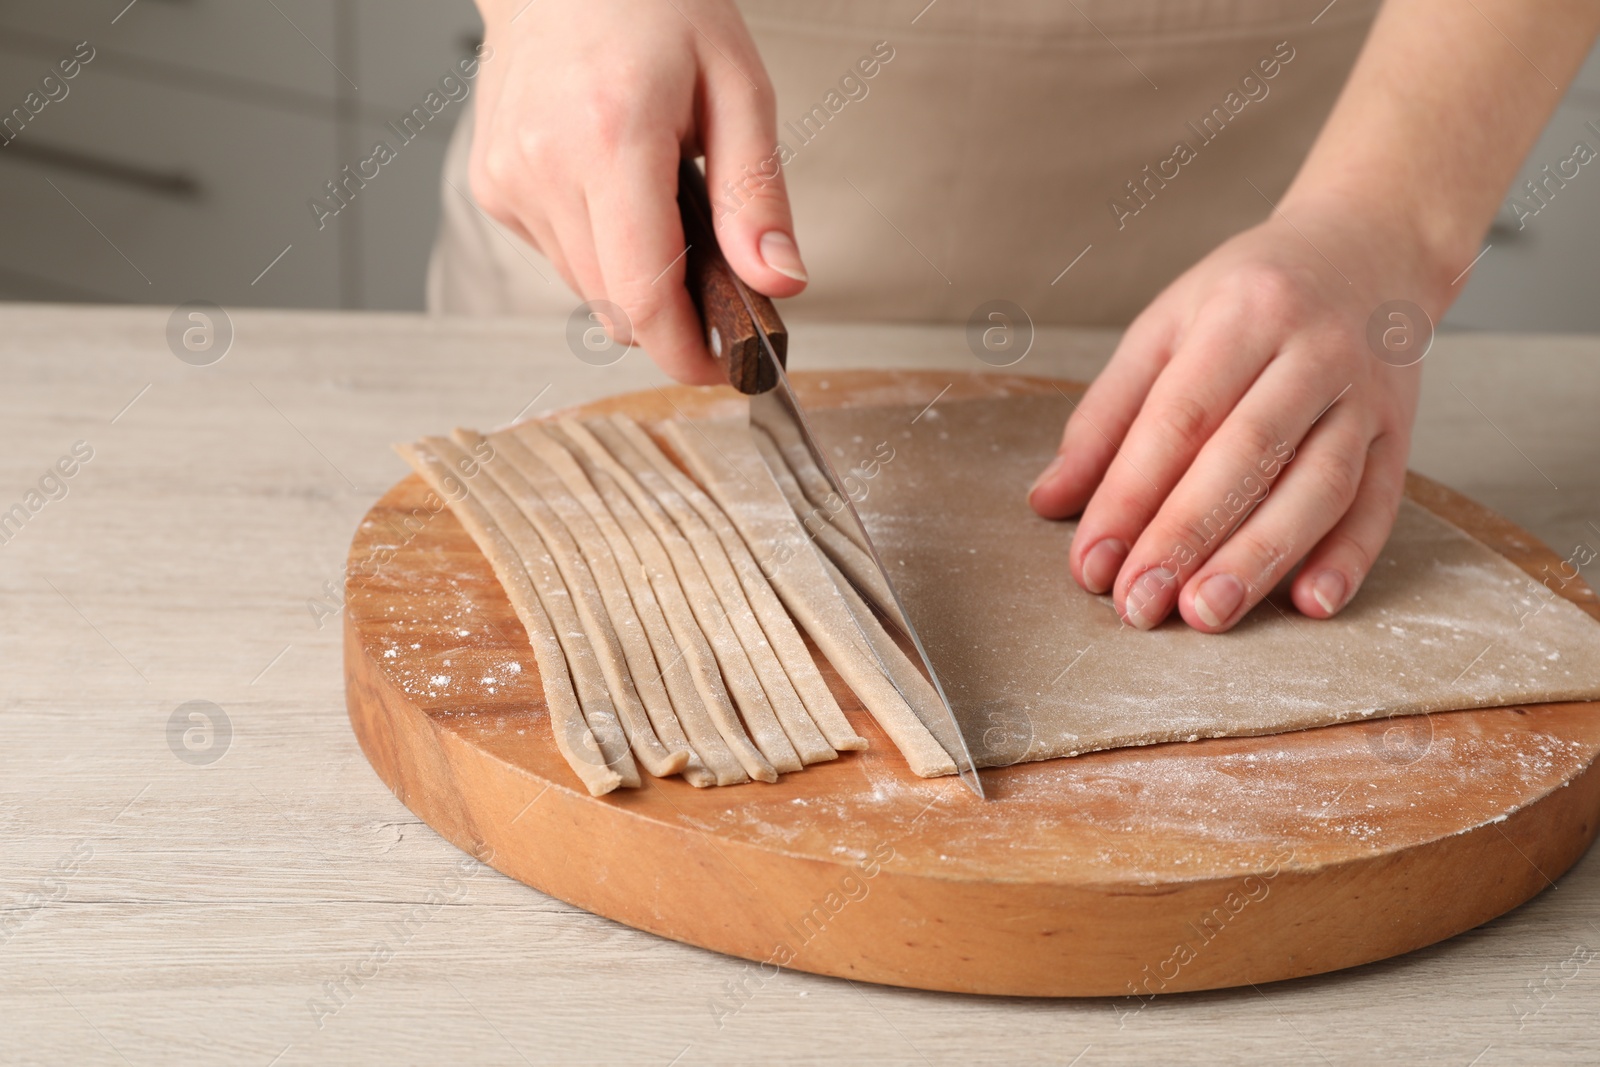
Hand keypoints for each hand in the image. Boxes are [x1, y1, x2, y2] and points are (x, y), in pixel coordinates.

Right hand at [469, 0, 806, 382]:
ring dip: (635, 277)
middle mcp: (545, 167)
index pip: (643, 296)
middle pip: (615, 306)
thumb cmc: (654, 6)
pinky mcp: (493, 188)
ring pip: (587, 288)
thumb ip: (757, 196)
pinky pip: (560, 255)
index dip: (686, 352)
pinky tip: (615, 189)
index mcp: (611, 138)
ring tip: (663, 207)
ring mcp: (508, 181)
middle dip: (671, 315)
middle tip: (716, 280)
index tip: (721, 366)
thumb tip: (780, 284)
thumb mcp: (738, 88)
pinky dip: (599, 245)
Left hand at [1028, 203, 1444, 631]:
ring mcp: (1367, 393)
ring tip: (1206, 615)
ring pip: (1318, 485)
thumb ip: (1106, 415)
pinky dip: (1348, 557)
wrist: (1371, 250)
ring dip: (1260, 558)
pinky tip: (1311, 603)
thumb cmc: (1250, 296)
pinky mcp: (1401, 433)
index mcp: (1242, 313)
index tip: (1093, 563)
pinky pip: (1379, 501)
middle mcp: (1313, 350)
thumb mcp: (1165, 327)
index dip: (1130, 496)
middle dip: (1187, 537)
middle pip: (1247, 454)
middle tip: (1139, 605)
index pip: (1178, 417)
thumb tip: (1049, 500)